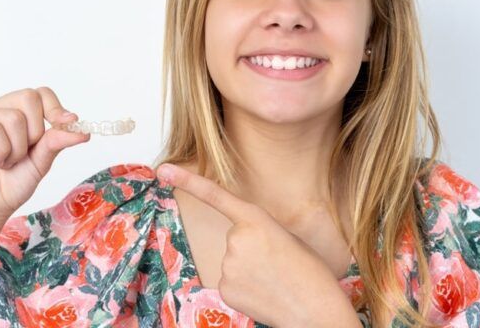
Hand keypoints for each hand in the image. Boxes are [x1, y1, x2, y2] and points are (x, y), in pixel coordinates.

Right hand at [0, 86, 90, 227]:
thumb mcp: (42, 161)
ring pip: (13, 117)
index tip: (66, 125)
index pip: (40, 93)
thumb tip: (82, 130)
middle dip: (35, 132)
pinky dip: (1, 151)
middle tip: (23, 153)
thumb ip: (57, 141)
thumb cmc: (11, 183)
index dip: (55, 108)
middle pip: (29, 98)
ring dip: (17, 148)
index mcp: (15, 111)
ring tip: (5, 162)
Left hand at [156, 163, 354, 326]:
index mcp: (256, 219)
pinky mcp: (224, 289)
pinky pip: (231, 282)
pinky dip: (245, 287)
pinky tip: (264, 292)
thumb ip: (258, 231)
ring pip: (232, 262)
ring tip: (275, 278)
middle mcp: (236, 239)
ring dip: (249, 269)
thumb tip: (240, 244)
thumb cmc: (309, 272)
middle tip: (277, 262)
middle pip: (234, 238)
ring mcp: (227, 265)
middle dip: (252, 248)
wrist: (315, 310)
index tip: (164, 170)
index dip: (187, 180)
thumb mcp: (287, 237)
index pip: (215, 195)